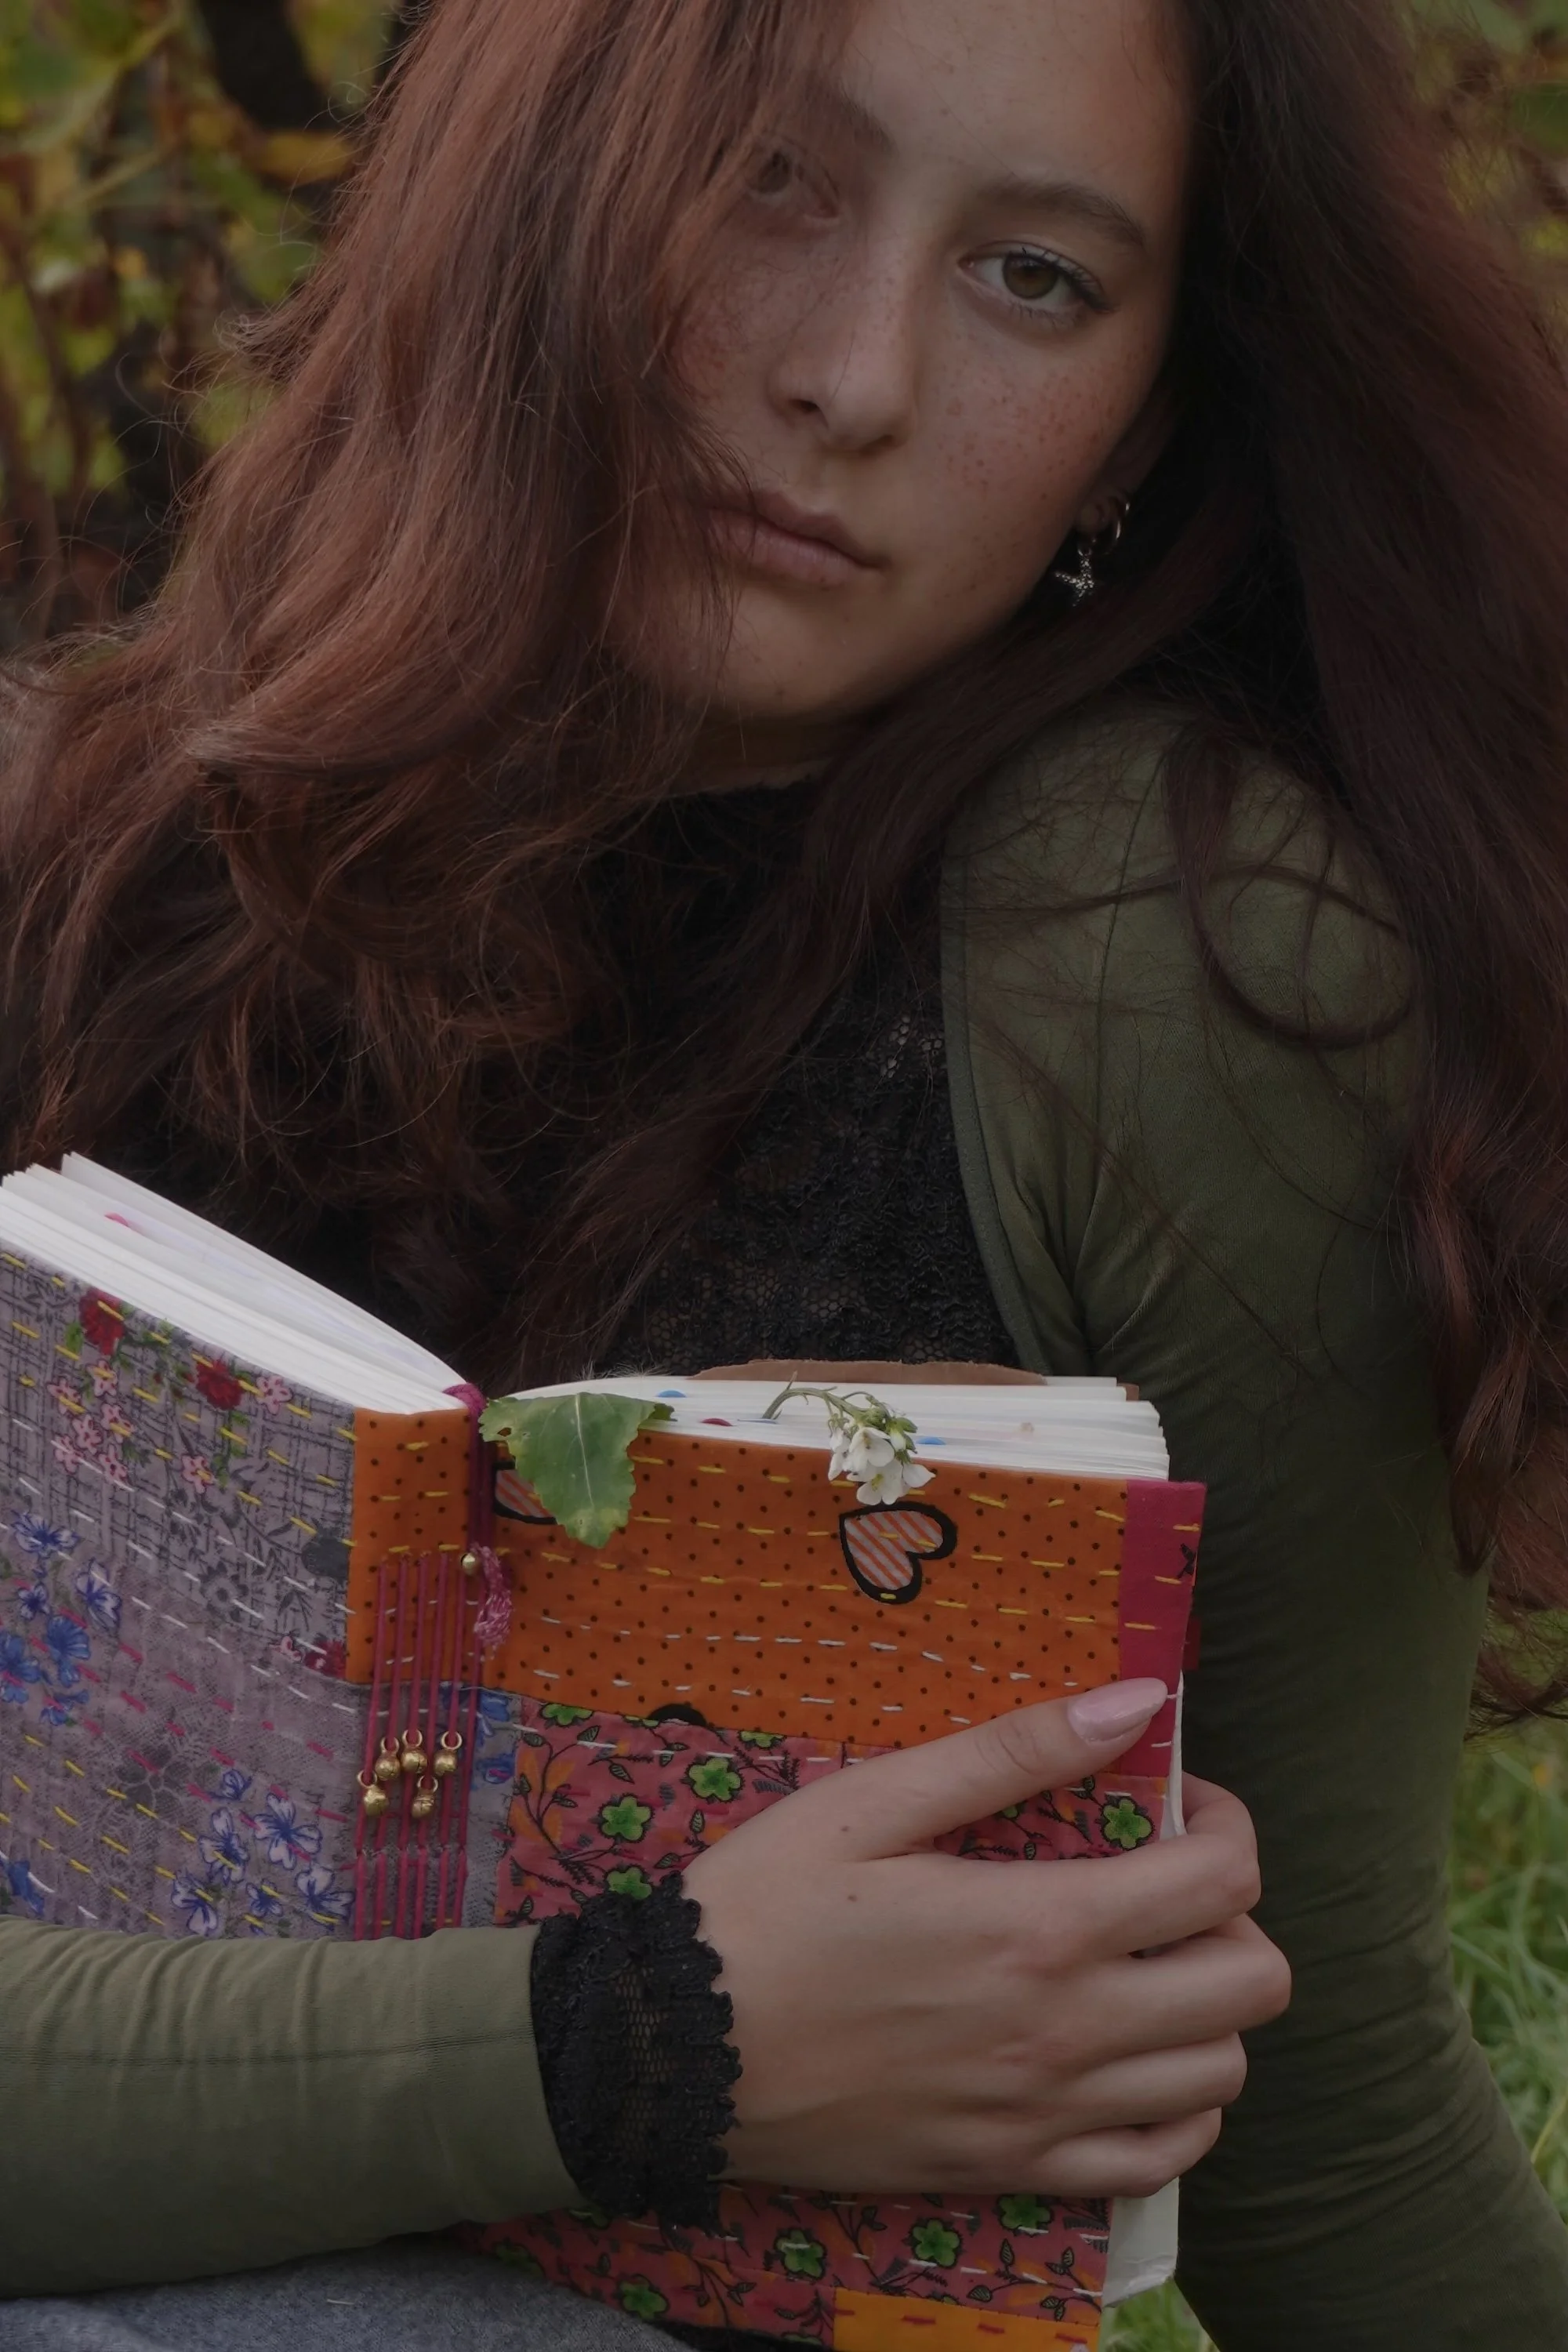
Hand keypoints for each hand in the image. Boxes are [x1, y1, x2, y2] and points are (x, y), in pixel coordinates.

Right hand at [682, 1680, 1289, 2197]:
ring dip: (1209, 2009)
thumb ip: (1015, 1751)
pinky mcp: (1014, 2173)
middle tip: (1166, 1882)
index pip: (1222, 1879)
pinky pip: (1159, 2162)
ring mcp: (1046, 2117)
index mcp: (1039, 1927)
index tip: (1178, 1802)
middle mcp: (1067, 2032)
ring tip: (1143, 1963)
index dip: (1226, 1824)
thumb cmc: (765, 1909)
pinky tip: (1128, 2059)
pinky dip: (1177, 2110)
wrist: (674, 2054)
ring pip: (1222, 2077)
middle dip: (1234, 1914)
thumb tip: (1138, 1701)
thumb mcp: (873, 1801)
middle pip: (1254, 1984)